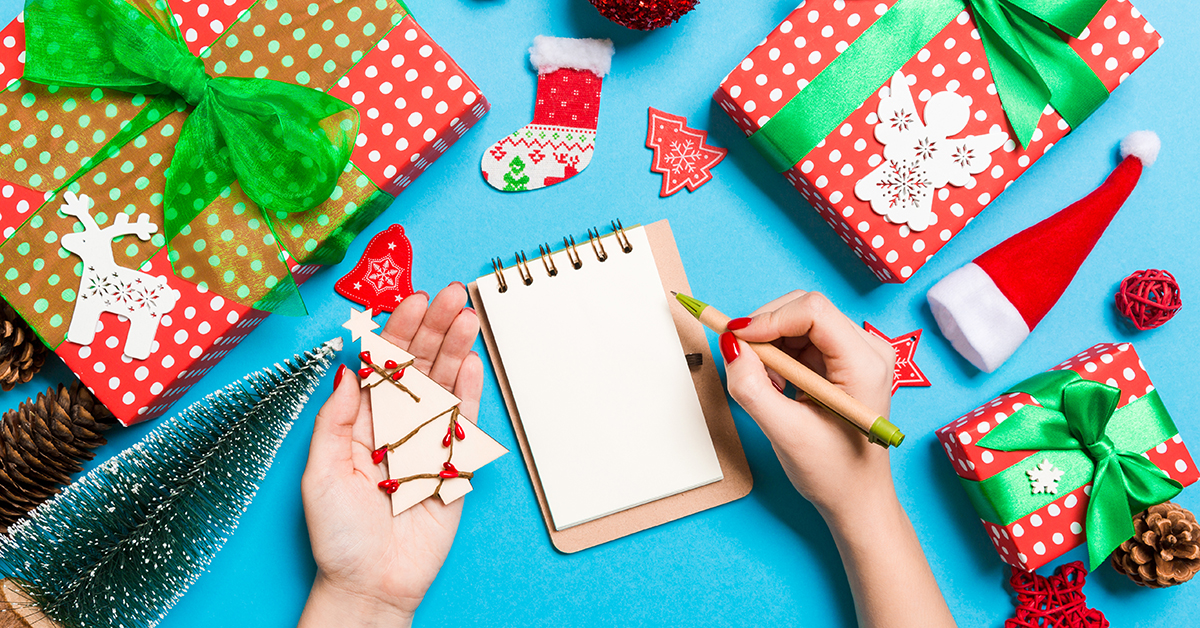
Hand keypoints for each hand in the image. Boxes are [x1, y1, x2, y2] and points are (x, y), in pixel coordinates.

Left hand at [298, 284, 481, 626]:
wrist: (373, 582)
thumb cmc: (339, 536)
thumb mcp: (320, 473)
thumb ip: (336, 420)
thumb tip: (348, 372)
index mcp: (360, 421)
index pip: (382, 364)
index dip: (396, 330)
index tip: (410, 301)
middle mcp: (394, 424)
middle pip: (418, 364)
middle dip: (434, 327)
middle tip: (450, 295)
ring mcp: (425, 440)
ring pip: (443, 383)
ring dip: (455, 347)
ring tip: (467, 316)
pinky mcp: (451, 462)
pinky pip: (463, 418)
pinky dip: (469, 388)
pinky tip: (472, 358)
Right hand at [721, 291, 956, 627]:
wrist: (857, 497)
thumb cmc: (834, 472)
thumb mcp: (786, 434)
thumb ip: (753, 389)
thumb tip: (730, 346)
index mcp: (865, 364)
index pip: (813, 311)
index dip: (768, 318)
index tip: (733, 338)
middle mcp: (867, 350)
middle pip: (804, 309)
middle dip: (765, 331)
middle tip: (744, 365)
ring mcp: (855, 353)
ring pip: (797, 322)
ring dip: (770, 347)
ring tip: (767, 387)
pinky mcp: (841, 361)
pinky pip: (799, 339)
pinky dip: (777, 357)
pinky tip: (778, 388)